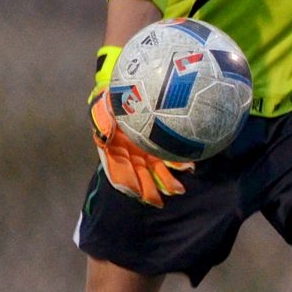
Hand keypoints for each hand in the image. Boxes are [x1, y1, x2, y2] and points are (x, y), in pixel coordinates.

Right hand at [89, 87, 191, 207]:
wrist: (128, 89)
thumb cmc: (113, 100)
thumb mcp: (102, 108)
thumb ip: (103, 122)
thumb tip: (105, 136)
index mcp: (112, 150)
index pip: (117, 171)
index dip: (126, 183)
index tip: (136, 193)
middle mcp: (128, 154)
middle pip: (138, 177)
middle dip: (148, 191)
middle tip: (159, 202)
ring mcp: (144, 151)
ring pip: (155, 170)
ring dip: (166, 181)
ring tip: (179, 189)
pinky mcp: (157, 144)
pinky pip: (167, 156)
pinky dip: (177, 163)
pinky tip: (189, 166)